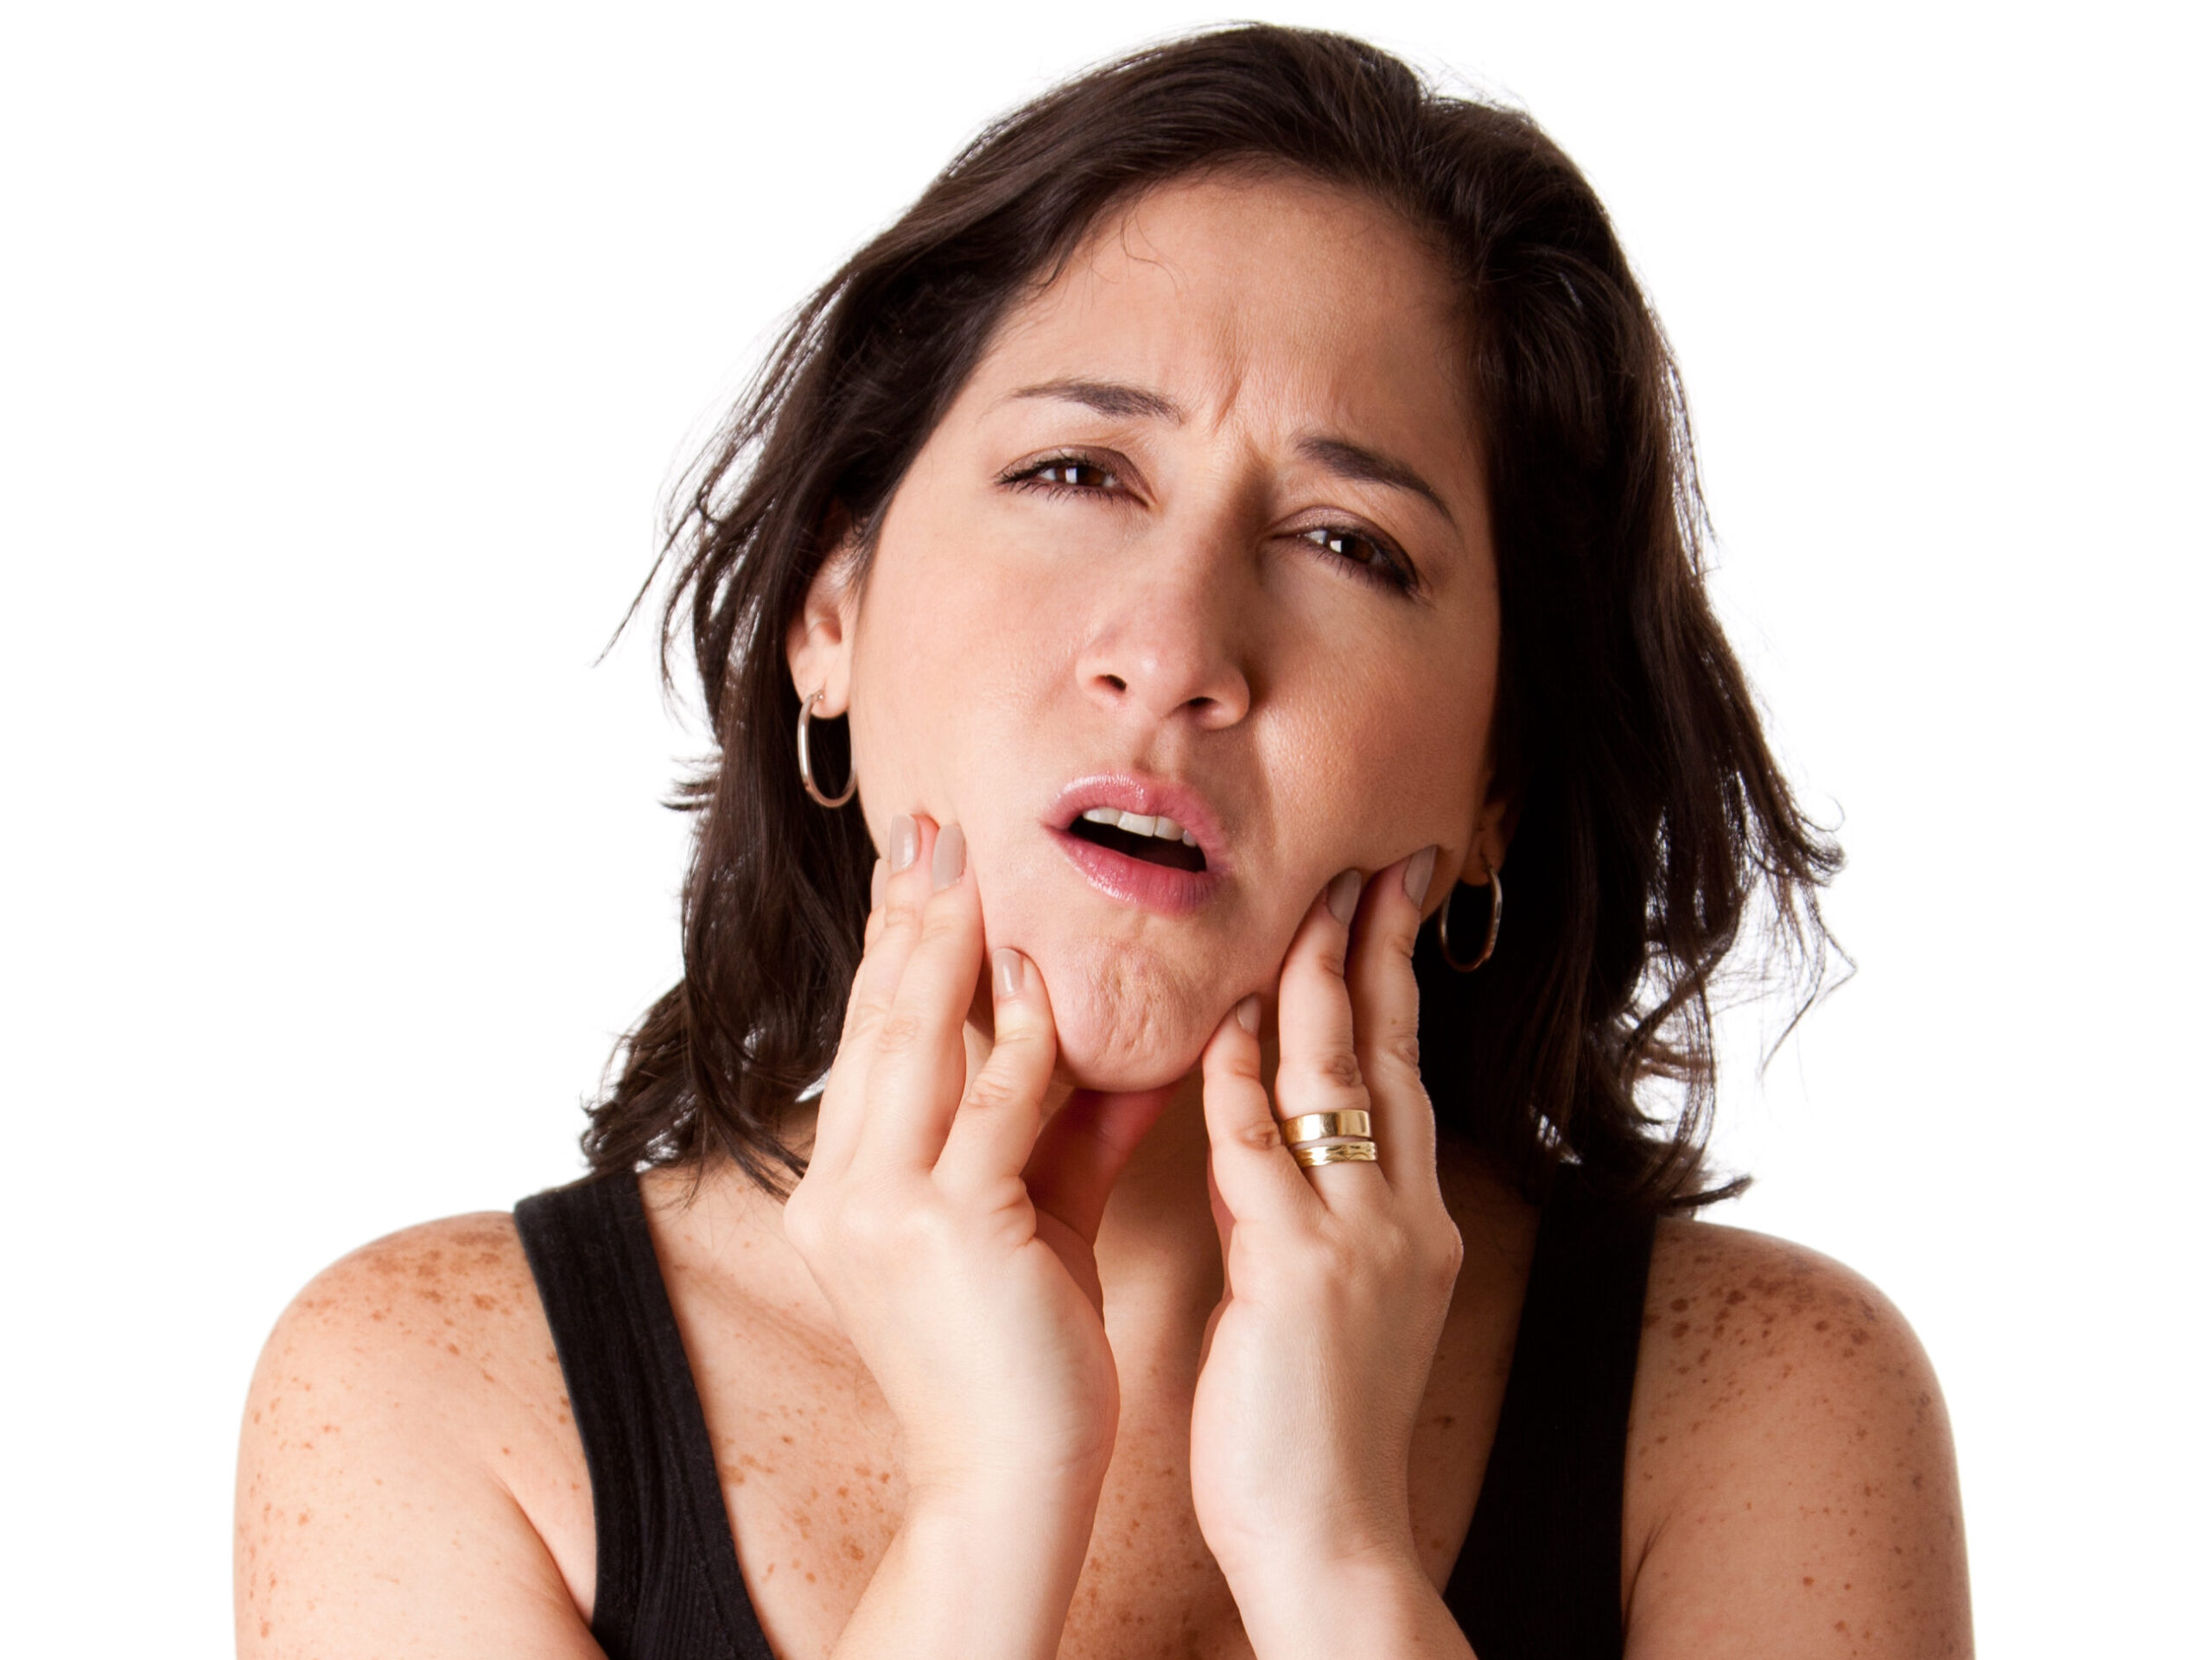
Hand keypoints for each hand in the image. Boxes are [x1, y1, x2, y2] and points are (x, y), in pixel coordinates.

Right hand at [781, 813, 1168, 1500]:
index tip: (921, 866)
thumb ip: (1061, 1127)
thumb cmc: (1024, 1352)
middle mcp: (844, 1190)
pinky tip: (1039, 979)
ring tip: (972, 862)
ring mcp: (883, 1209)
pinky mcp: (945, 1228)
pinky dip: (1018, 1038)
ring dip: (950, 944)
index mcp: (847, 1189)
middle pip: (882, 1023)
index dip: (896, 947)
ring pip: (917, 1044)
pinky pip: (991, 1106)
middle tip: (935, 828)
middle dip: (911, 917)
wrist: (1010, 1479)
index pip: (874, 1041)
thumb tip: (1114, 1041)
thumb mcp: (1034, 1218)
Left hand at [1187, 850, 1464, 1593]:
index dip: (1391, 987)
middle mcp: (1399, 1217)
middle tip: (1375, 864)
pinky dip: (1239, 1078)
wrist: (1333, 1540)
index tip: (1383, 910)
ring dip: (1320, 979)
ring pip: (1339, 1079)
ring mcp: (1360, 1241)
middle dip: (1379, 949)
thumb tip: (1255, 1143)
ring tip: (1312, 896)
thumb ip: (1288, 1216)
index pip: (1398, 1076)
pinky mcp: (1300, 1274)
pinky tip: (1218, 1018)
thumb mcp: (1312, 1302)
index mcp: (1408, 1224)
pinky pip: (1262, 1151)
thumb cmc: (1309, 1430)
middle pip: (1392, 1051)